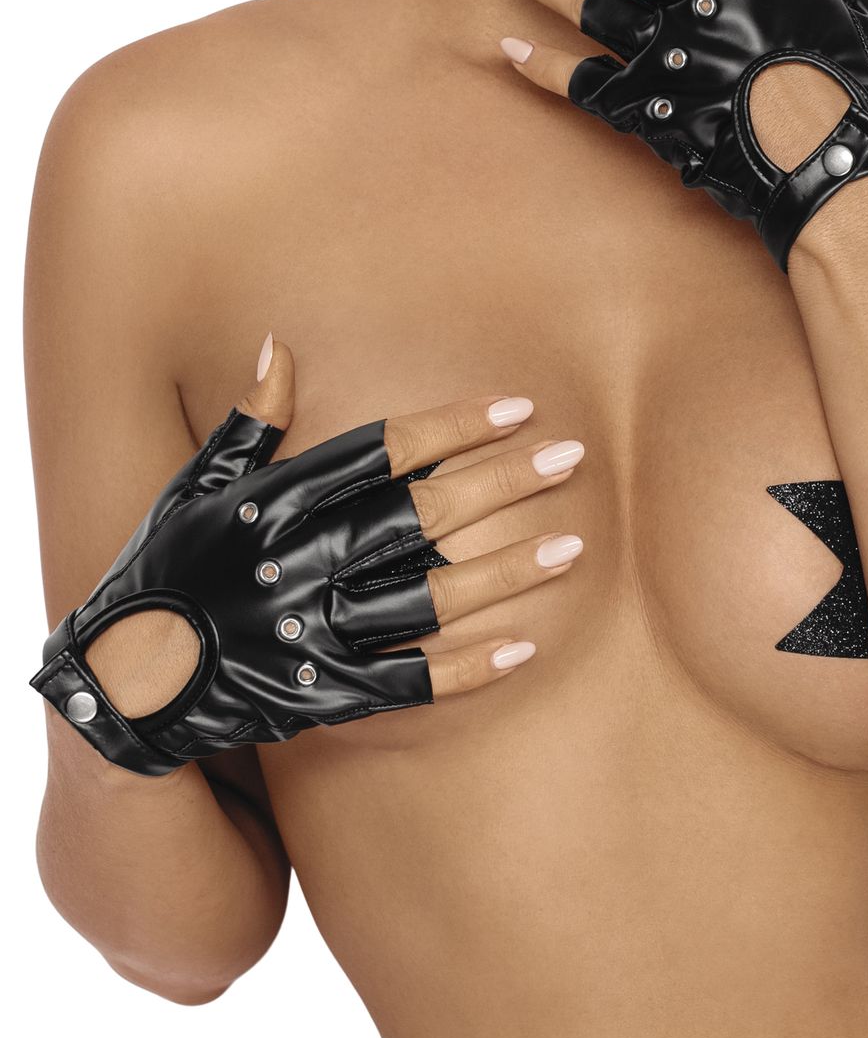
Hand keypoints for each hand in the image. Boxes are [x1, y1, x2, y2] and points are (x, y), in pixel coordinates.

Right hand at [30, 336, 585, 775]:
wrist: (123, 679)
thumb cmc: (167, 566)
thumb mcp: (195, 485)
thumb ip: (248, 422)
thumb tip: (279, 345)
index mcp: (271, 501)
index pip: (382, 451)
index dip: (454, 427)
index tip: (517, 409)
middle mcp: (296, 561)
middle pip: (419, 515)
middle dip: (501, 485)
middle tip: (571, 460)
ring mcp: (310, 630)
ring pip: (427, 596)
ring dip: (505, 572)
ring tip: (573, 548)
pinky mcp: (320, 692)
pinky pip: (407, 682)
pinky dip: (467, 669)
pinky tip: (525, 648)